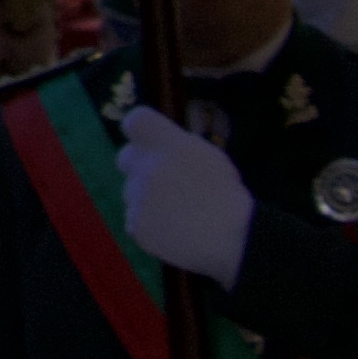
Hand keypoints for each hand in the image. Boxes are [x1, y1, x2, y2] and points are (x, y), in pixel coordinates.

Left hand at [114, 107, 255, 283]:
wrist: (232, 237)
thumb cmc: (226, 194)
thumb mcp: (207, 155)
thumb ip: (177, 145)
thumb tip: (160, 145)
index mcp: (166, 143)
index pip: (135, 120)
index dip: (143, 130)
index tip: (152, 141)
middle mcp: (144, 166)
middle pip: (125, 156)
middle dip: (140, 165)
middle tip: (163, 180)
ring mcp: (137, 198)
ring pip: (131, 191)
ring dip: (146, 197)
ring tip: (176, 212)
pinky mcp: (135, 225)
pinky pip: (135, 219)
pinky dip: (149, 224)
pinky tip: (172, 230)